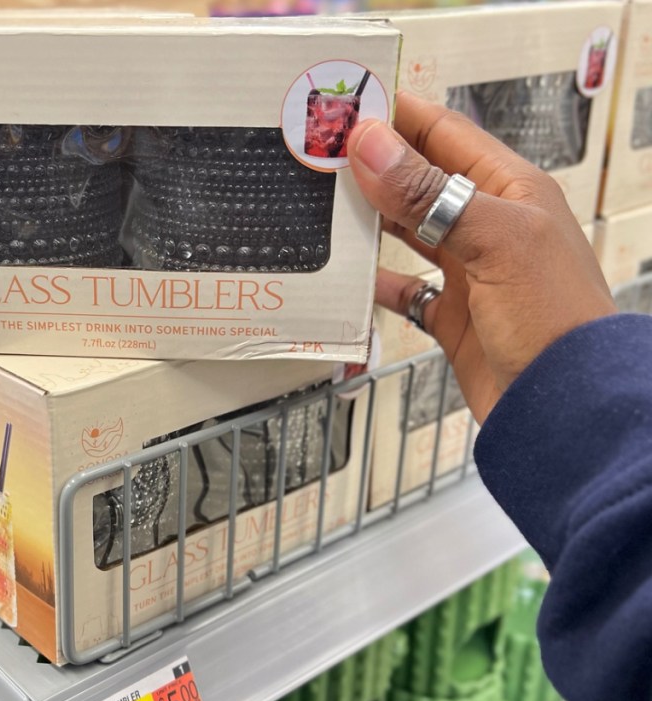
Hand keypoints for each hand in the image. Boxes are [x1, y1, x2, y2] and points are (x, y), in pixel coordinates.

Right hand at [347, 91, 616, 423]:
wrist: (565, 405)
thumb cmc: (556, 319)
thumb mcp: (495, 242)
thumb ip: (431, 193)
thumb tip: (374, 144)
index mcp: (511, 192)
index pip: (445, 135)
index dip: (397, 118)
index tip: (346, 109)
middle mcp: (488, 226)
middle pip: (420, 182)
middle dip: (373, 168)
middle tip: (321, 158)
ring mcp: (469, 272)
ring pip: (408, 233)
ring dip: (370, 222)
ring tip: (326, 207)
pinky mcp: (452, 316)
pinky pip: (403, 291)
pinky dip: (375, 285)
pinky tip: (349, 280)